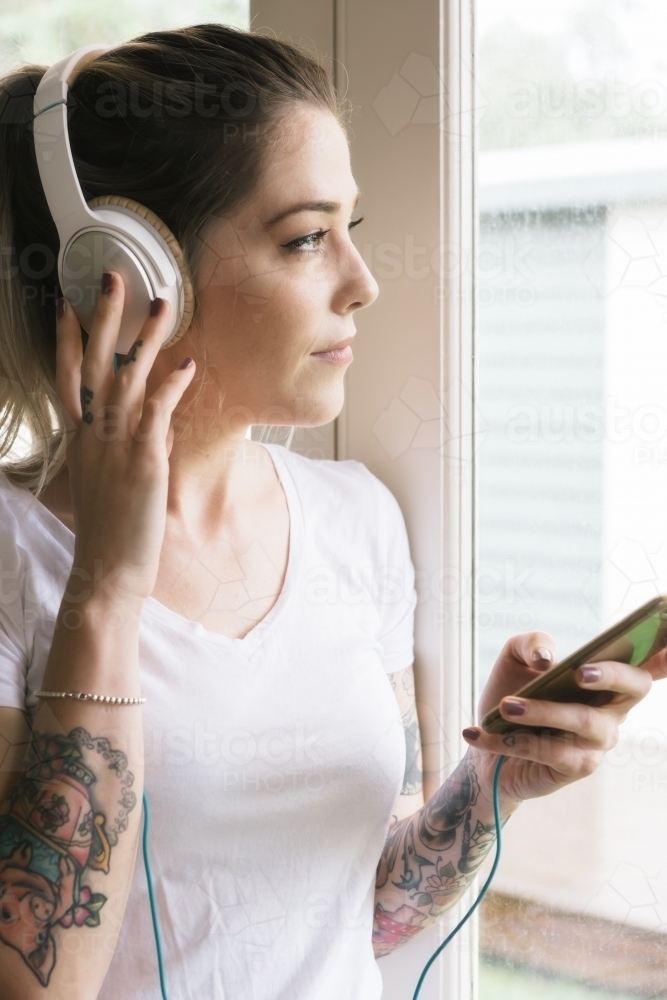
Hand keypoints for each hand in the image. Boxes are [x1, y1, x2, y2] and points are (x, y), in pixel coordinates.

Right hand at [54, 273, 195, 604]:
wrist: (107, 570)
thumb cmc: (111, 531)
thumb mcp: (113, 482)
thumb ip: (136, 448)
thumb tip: (161, 427)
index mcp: (80, 439)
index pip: (68, 377)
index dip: (65, 339)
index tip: (66, 305)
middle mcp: (92, 436)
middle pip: (92, 364)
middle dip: (103, 318)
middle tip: (112, 278)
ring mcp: (115, 446)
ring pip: (126, 380)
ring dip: (146, 339)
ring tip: (163, 303)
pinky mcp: (142, 463)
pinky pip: (156, 416)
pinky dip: (172, 388)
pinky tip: (187, 364)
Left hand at [462, 631, 666, 809]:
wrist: (485, 743)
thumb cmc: (511, 694)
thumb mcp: (514, 659)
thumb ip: (531, 643)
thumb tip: (548, 658)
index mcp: (606, 675)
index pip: (655, 659)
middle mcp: (613, 707)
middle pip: (636, 686)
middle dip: (613, 674)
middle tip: (579, 671)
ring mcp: (600, 739)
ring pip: (583, 720)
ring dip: (540, 711)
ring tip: (505, 707)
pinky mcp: (579, 766)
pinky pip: (551, 750)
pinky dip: (510, 740)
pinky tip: (481, 732)